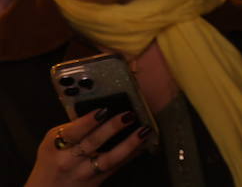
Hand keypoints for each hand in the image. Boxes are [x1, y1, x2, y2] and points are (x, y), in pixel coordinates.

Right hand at [24, 109, 151, 185]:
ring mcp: (83, 173)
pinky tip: (143, 144)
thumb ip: (72, 128)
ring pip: (108, 159)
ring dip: (129, 144)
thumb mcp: (52, 144)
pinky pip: (116, 167)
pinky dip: (131, 154)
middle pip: (92, 143)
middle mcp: (68, 161)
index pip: (72, 132)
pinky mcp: (96, 182)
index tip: (103, 110)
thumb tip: (101, 108)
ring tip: (144, 130)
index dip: (88, 121)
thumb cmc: (51, 161)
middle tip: (129, 115)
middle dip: (112, 128)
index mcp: (54, 146)